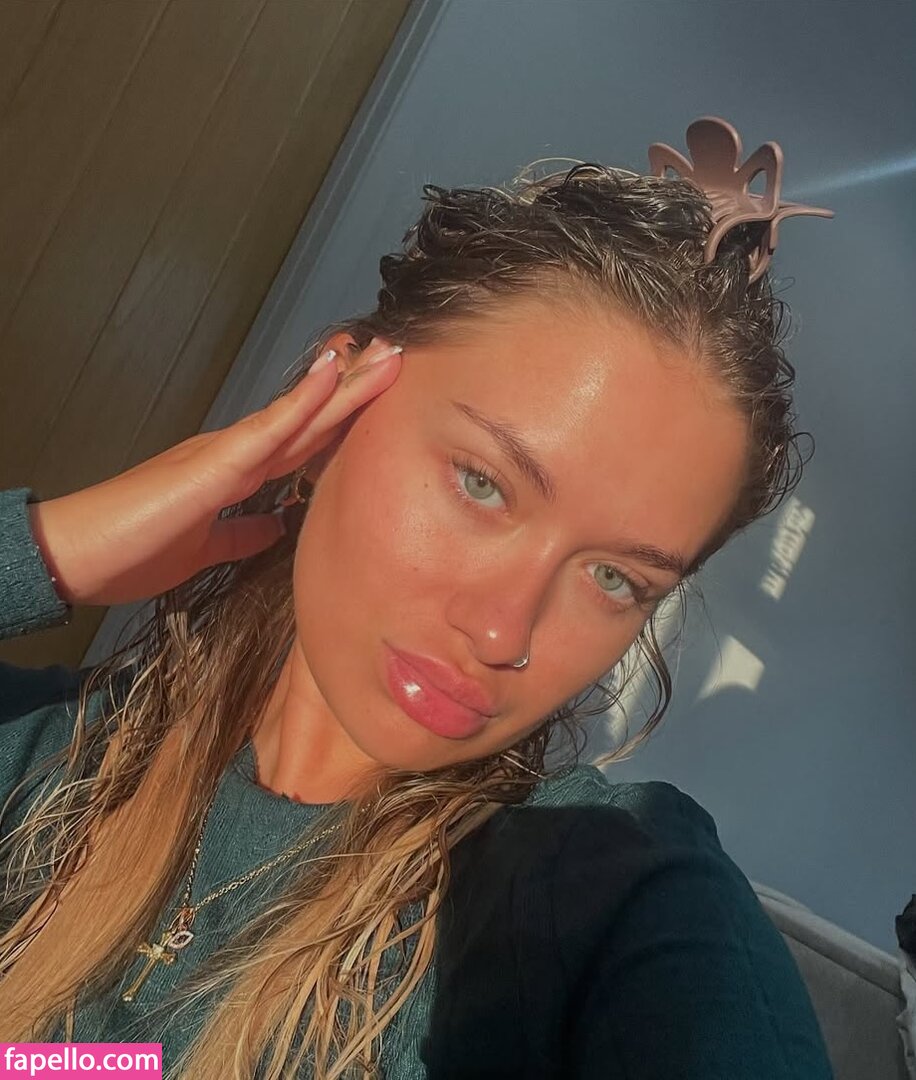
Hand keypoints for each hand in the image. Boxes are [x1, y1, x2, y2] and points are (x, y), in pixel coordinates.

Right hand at [27, 337, 402, 606]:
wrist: (77, 557)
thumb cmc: (132, 550)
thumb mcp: (205, 549)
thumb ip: (242, 533)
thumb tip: (276, 526)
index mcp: (236, 473)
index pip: (302, 442)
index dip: (342, 419)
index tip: (378, 399)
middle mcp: (236, 453)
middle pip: (311, 419)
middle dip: (356, 391)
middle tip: (396, 359)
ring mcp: (224, 452)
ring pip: (299, 415)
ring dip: (345, 386)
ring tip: (384, 355)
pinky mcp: (212, 465)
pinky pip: (268, 429)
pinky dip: (303, 402)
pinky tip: (332, 376)